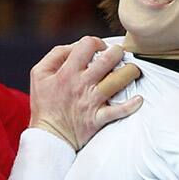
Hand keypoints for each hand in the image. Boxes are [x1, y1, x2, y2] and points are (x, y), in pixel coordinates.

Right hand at [28, 36, 142, 149]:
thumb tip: (76, 45)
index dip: (97, 42)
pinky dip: (130, 105)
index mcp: (67, 72)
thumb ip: (56, 55)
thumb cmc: (44, 103)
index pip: (87, 45)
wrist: (48, 137)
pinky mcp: (98, 119)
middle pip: (107, 60)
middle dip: (118, 52)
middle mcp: (82, 84)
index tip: (100, 48)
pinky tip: (139, 99)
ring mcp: (91, 102)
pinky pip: (118, 111)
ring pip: (117, 82)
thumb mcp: (39, 74)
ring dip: (129, 73)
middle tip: (120, 55)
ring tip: (133, 71)